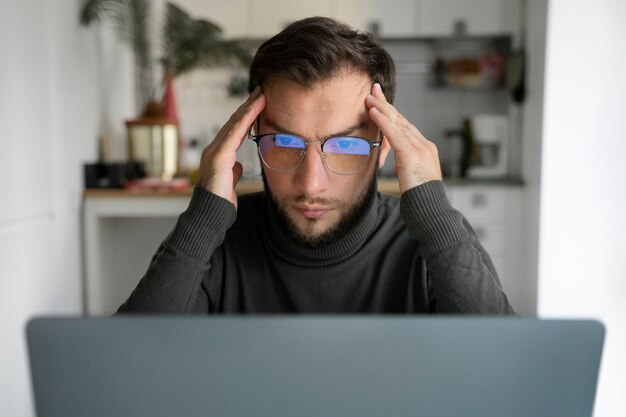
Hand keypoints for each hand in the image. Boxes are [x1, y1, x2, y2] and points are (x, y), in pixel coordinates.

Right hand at [197, 86, 265, 207]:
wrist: (210, 216)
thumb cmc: (220, 203)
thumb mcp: (230, 182)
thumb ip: (233, 171)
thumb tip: (239, 165)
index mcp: (219, 155)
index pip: (236, 131)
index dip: (247, 116)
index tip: (260, 104)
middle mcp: (214, 149)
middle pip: (234, 122)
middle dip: (248, 106)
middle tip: (262, 91)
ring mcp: (214, 151)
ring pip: (234, 124)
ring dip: (248, 108)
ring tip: (261, 94)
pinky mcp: (218, 157)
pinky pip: (234, 133)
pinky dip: (245, 119)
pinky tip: (254, 109)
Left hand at [366, 83, 441, 192]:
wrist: (430, 208)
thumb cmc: (420, 197)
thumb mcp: (410, 176)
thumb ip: (404, 164)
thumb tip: (398, 162)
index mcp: (425, 149)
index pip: (406, 126)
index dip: (392, 113)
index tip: (381, 102)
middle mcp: (424, 145)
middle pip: (402, 119)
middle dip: (387, 104)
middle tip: (374, 90)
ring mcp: (419, 148)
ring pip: (398, 123)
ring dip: (382, 108)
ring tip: (369, 98)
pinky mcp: (411, 154)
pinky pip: (394, 134)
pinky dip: (383, 121)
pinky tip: (373, 112)